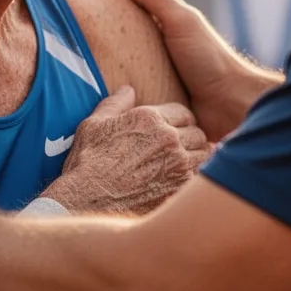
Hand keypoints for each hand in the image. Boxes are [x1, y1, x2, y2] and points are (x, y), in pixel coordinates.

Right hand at [41, 86, 212, 214]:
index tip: (173, 131)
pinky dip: (195, 180)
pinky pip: (200, 179)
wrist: (86, 201)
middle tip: (178, 151)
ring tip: (183, 167)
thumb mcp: (94, 124)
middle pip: (197, 133)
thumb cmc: (87, 162)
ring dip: (196, 159)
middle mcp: (169, 138)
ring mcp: (177, 165)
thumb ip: (116, 104)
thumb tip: (128, 90)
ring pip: (204, 155)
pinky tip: (182, 185)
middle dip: (189, 140)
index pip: (183, 113)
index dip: (179, 121)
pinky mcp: (180, 190)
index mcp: (150, 118)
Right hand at [72, 0, 279, 139]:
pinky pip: (116, 66)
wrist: (229, 105)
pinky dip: (99, 59)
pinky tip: (80, 64)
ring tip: (63, 21)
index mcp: (164, 10)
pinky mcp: (147, 80)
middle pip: (118, 3)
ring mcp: (150, 55)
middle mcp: (155, 29)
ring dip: (92, 25)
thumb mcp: (182, 22)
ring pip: (115, 35)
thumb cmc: (209, 60)